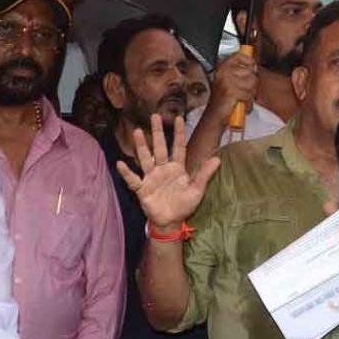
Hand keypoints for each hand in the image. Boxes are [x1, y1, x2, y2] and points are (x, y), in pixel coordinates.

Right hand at [117, 114, 220, 230]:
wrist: (170, 222)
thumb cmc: (183, 205)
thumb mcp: (197, 190)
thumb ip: (205, 174)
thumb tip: (217, 159)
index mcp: (177, 168)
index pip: (178, 147)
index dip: (179, 133)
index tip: (179, 118)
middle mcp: (163, 169)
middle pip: (160, 148)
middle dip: (157, 133)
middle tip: (155, 116)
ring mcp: (151, 177)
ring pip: (145, 158)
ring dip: (141, 146)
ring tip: (137, 132)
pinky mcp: (142, 188)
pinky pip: (133, 179)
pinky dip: (126, 173)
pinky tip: (120, 164)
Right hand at [202, 51, 257, 122]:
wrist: (214, 116)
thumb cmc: (223, 101)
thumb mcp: (229, 82)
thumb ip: (240, 72)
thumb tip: (254, 66)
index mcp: (222, 67)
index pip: (239, 56)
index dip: (249, 61)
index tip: (252, 66)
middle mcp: (223, 72)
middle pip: (251, 72)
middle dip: (251, 85)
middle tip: (243, 92)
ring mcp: (227, 81)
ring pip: (252, 84)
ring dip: (250, 95)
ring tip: (241, 98)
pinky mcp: (231, 91)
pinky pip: (248, 95)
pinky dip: (247, 103)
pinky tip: (240, 104)